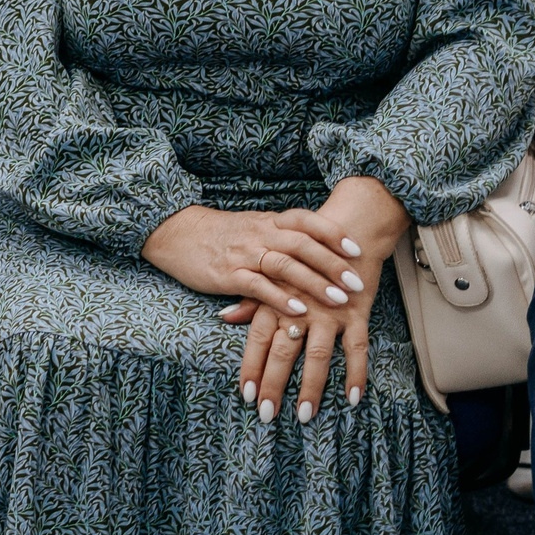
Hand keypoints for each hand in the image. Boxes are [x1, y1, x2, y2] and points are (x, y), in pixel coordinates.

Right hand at [142, 200, 374, 323]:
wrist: (176, 233)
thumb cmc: (220, 234)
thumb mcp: (254, 226)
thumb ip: (283, 235)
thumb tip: (319, 245)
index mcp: (269, 221)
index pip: (306, 221)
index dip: (333, 234)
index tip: (356, 250)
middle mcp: (260, 235)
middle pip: (302, 245)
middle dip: (332, 264)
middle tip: (357, 283)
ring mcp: (244, 254)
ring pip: (284, 265)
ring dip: (314, 283)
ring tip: (338, 300)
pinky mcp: (227, 274)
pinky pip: (258, 286)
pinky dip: (280, 299)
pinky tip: (299, 312)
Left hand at [219, 178, 407, 421]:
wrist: (346, 227)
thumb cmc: (303, 254)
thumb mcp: (273, 272)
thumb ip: (251, 300)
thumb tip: (224, 317)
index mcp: (276, 299)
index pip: (258, 339)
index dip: (251, 367)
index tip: (245, 394)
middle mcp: (300, 307)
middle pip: (283, 352)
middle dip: (274, 385)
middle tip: (266, 414)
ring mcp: (330, 311)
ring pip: (317, 355)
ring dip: (311, 387)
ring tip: (304, 415)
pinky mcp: (357, 312)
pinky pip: (357, 347)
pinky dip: (356, 373)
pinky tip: (353, 398)